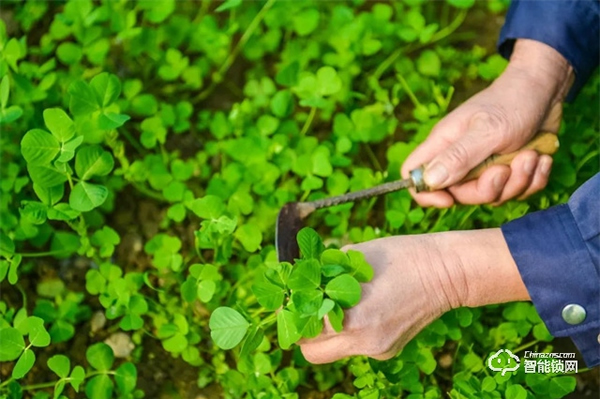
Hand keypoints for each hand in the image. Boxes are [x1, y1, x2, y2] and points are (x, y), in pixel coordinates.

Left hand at [299, 229, 528, 363]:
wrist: (445, 272)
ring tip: (334, 304)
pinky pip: (355, 346)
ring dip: (326, 332)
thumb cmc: (399, 256)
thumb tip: (298, 276)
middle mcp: (364, 342)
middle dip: (303, 331)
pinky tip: (363, 308)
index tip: (290, 298)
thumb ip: (322, 271)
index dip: (292, 313)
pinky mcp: (388, 351)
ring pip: (333, 351)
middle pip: (312, 353)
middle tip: (305, 306)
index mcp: (354, 318)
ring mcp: (378, 350)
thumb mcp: (353, 255)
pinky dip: (350, 331)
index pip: (303, 329)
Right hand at [402, 39, 572, 206]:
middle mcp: (460, 158)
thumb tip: (429, 180)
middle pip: (459, 194)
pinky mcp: (510, 170)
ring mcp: (485, 166)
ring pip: (492, 195)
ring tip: (531, 155)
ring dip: (518, 181)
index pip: (414, 175)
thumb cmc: (513, 101)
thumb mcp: (488, 131)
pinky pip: (517, 191)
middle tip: (505, 168)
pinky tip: (541, 158)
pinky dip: (534, 179)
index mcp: (444, 144)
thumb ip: (458, 157)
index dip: (426, 194)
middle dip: (487, 189)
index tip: (449, 200)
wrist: (547, 89)